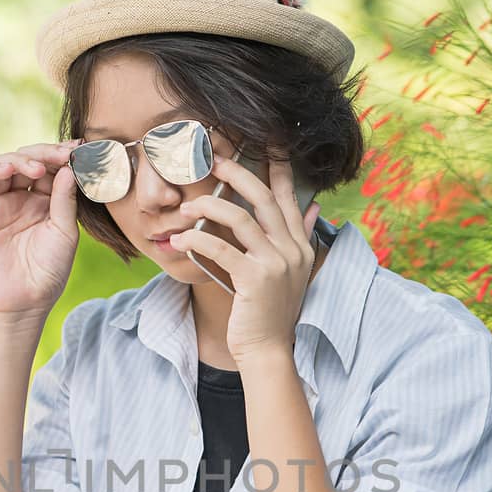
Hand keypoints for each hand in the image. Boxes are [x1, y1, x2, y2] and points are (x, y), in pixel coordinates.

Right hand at [0, 141, 81, 315]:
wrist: (24, 301)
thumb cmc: (49, 271)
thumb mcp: (65, 232)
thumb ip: (65, 199)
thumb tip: (68, 167)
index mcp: (44, 201)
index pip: (50, 168)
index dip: (62, 156)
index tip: (80, 149)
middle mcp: (20, 198)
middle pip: (28, 160)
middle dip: (45, 153)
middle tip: (63, 154)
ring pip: (4, 164)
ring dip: (21, 159)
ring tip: (38, 168)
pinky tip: (9, 169)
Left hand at [167, 153, 322, 362]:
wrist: (268, 351)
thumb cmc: (271, 312)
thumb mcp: (292, 272)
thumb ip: (300, 236)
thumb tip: (311, 208)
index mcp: (299, 244)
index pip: (289, 196)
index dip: (278, 166)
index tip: (265, 140)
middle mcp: (292, 249)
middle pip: (263, 197)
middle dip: (236, 173)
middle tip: (211, 160)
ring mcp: (275, 263)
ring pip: (240, 218)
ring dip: (208, 207)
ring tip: (185, 207)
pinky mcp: (254, 279)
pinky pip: (222, 248)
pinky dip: (198, 239)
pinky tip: (180, 239)